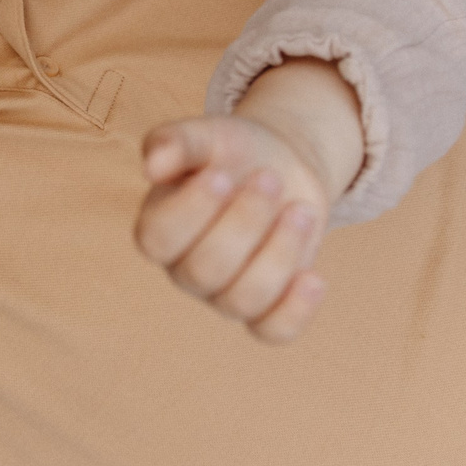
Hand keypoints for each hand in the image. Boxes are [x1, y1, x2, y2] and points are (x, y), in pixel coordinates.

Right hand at [135, 113, 335, 341]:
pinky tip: (314, 276)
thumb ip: (175, 141)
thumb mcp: (206, 134)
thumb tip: (151, 165)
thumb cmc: (232, 151)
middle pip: (205, 271)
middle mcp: (185, 268)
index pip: (157, 239)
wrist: (278, 165)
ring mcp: (224, 293)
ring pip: (243, 300)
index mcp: (159, 228)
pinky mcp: (266, 307)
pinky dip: (295, 310)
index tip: (223, 173)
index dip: (191, 211)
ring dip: (279, 253)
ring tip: (300, 210)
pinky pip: (273, 331)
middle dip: (246, 222)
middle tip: (269, 178)